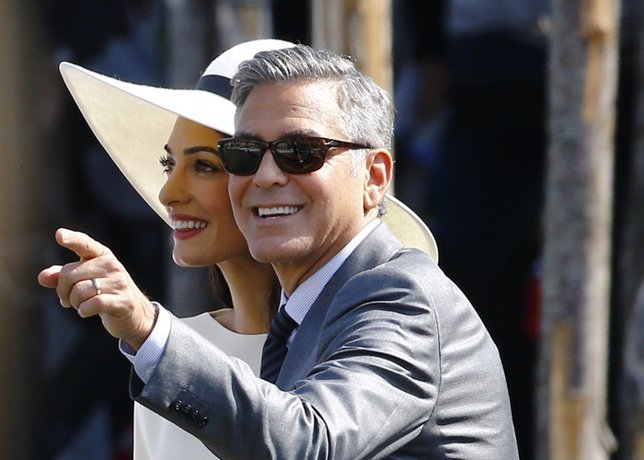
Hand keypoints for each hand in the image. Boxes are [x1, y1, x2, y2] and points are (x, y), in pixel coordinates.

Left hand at [38, 228, 156, 349]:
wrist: (133, 312)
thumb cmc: (104, 292)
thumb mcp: (83, 281)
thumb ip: (61, 277)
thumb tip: (42, 277)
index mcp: (102, 255)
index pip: (84, 244)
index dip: (72, 239)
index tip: (59, 235)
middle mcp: (111, 265)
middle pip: (70, 274)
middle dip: (63, 291)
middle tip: (67, 300)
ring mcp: (119, 282)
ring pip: (79, 291)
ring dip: (74, 303)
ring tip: (80, 305)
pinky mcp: (122, 301)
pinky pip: (92, 304)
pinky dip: (83, 310)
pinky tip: (86, 311)